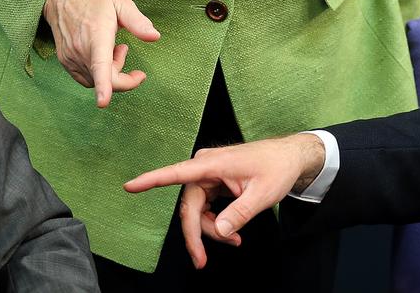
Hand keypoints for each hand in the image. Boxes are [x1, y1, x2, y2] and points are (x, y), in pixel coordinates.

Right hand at [43, 0, 160, 106]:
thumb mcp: (120, 2)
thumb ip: (138, 21)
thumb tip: (155, 37)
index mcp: (96, 35)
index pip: (99, 66)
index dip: (103, 86)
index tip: (103, 102)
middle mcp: (80, 49)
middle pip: (106, 80)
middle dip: (124, 75)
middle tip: (126, 50)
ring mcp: (70, 57)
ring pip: (96, 81)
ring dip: (110, 71)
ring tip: (113, 47)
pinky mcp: (65, 61)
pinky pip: (85, 78)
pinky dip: (98, 73)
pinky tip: (100, 54)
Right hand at [123, 134, 324, 268]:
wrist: (289, 157)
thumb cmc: (276, 167)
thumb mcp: (262, 195)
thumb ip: (239, 214)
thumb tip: (219, 231)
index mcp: (212, 164)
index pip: (176, 173)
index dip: (151, 181)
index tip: (130, 186)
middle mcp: (205, 167)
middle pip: (189, 207)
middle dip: (198, 234)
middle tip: (201, 261)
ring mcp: (208, 175)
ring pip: (197, 211)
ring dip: (211, 230)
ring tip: (235, 241)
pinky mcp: (213, 182)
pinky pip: (205, 208)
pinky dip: (216, 223)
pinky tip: (232, 233)